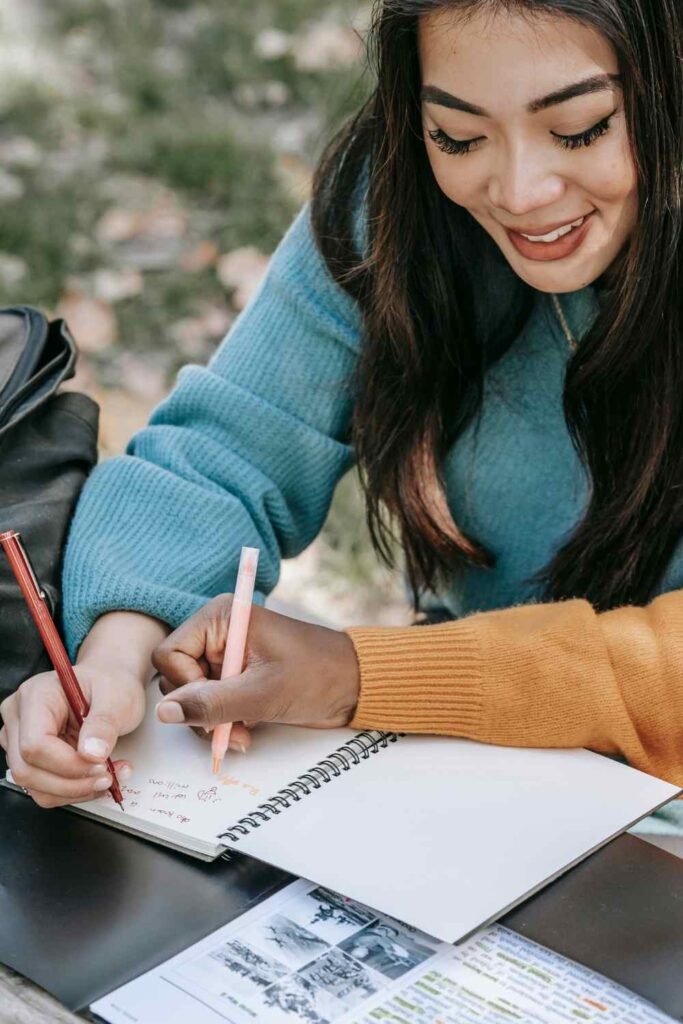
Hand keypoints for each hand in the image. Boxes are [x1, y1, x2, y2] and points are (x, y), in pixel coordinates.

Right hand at [0, 610, 167, 807]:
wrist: (109, 683)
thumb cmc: (109, 683)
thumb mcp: (117, 697)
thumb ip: (104, 723)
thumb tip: (92, 753)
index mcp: (36, 695)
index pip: (35, 743)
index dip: (68, 764)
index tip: (100, 766)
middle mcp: (20, 717)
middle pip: (27, 769)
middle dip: (71, 783)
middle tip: (108, 777)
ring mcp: (20, 739)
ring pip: (34, 785)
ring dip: (75, 790)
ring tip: (109, 777)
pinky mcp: (30, 757)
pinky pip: (44, 788)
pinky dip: (72, 790)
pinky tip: (95, 778)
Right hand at [152, 596, 359, 735]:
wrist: (354, 686)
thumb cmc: (318, 676)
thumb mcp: (263, 692)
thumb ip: (211, 703)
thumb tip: (165, 713)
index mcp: (221, 618)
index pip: (170, 654)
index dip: (185, 686)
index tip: (214, 703)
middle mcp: (218, 633)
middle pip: (176, 678)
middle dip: (199, 710)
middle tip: (226, 730)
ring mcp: (225, 656)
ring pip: (191, 697)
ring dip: (212, 722)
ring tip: (242, 733)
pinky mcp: (235, 677)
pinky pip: (210, 704)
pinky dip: (222, 723)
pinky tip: (246, 730)